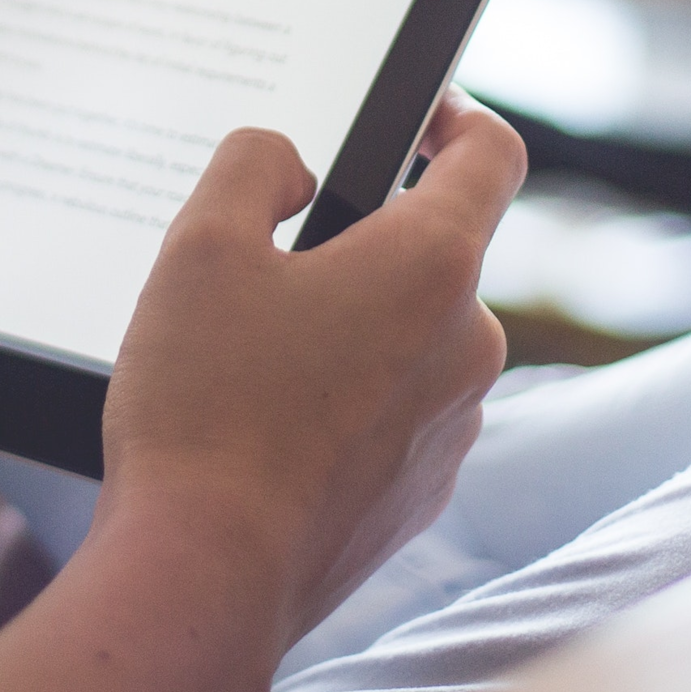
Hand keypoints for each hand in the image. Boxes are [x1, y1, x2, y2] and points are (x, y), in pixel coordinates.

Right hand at [99, 90, 524, 656]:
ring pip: (411, 340)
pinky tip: (267, 427)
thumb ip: (252, 164)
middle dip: (362, 246)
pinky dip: (347, 404)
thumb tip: (293, 167)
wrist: (205, 575)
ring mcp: (453, 428)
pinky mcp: (421, 493)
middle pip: (434, 255)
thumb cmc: (203, 408)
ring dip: (353, 330)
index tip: (418, 117)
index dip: (455, 116)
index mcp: (431, 266)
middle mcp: (468, 345)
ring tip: (253, 358)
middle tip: (268, 263)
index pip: (491, 154)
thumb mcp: (199, 245)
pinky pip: (396, 415)